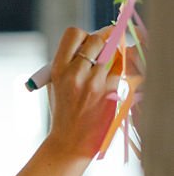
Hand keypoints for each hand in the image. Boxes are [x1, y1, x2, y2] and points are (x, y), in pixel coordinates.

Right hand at [47, 26, 122, 159]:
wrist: (69, 142)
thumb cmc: (63, 112)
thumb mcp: (56, 84)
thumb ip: (69, 62)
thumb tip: (94, 41)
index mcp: (58, 69)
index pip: (74, 33)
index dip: (83, 36)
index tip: (86, 45)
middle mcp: (75, 73)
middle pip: (97, 40)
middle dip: (100, 45)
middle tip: (99, 56)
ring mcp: (94, 83)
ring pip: (112, 54)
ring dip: (110, 60)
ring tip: (102, 73)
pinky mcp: (109, 92)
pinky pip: (119, 71)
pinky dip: (116, 74)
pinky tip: (107, 86)